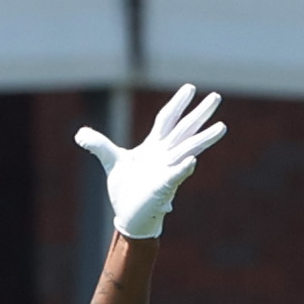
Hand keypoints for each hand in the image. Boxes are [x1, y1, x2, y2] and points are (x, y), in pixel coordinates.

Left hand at [73, 85, 229, 240]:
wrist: (129, 215)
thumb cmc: (126, 189)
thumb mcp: (111, 161)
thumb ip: (99, 145)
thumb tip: (80, 134)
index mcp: (154, 146)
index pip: (167, 119)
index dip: (177, 103)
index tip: (190, 87)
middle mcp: (165, 154)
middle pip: (185, 129)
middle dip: (200, 114)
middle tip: (216, 96)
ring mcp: (168, 170)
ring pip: (189, 150)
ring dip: (204, 138)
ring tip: (222, 126)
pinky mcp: (165, 187)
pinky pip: (176, 175)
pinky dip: (183, 168)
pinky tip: (192, 161)